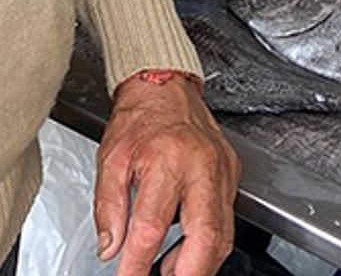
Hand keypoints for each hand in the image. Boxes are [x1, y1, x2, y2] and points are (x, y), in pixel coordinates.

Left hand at [94, 74, 240, 275]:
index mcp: (166, 159)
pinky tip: (189, 247)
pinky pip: (227, 218)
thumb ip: (108, 207)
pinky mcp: (232, 171)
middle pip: (206, 237)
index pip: (152, 226)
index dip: (139, 263)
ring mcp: (222, 169)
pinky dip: (210, 241)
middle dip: (189, 273)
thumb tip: (110, 248)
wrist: (164, 84)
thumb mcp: (110, 158)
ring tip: (174, 271)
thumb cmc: (138, 117)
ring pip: (223, 234)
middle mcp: (200, 165)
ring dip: (201, 263)